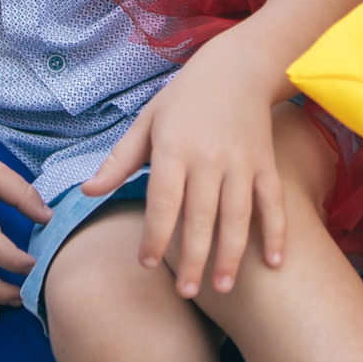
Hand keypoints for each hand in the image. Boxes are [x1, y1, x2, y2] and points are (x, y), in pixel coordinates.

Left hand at [83, 34, 287, 299]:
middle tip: (186, 293)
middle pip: (200, 215)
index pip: (163, 200)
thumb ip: (119, 160)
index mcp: (174, 147)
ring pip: (237, 215)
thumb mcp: (146, 122)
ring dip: (232, 254)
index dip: (154, 234)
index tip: (146, 264)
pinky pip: (272, 202)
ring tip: (223, 288)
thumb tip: (86, 191)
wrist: (236, 68)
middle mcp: (208, 156)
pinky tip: (275, 264)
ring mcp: (241, 161)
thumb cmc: (183, 100)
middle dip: (192, 257)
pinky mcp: (266, 163)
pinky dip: (276, 232)